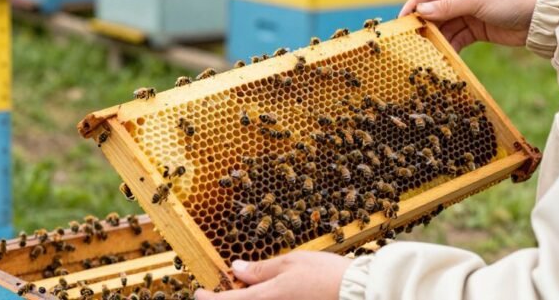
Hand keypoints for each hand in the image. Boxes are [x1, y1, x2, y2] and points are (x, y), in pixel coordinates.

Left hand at [194, 252, 351, 299]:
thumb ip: (261, 269)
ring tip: (248, 291)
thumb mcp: (291, 263)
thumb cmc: (327, 275)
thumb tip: (236, 269)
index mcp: (264, 299)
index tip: (199, 292)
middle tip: (220, 294)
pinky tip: (267, 298)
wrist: (359, 296)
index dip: (206, 298)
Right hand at [400, 0, 541, 51]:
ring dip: (438, 37)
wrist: (540, 20)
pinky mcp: (478, 29)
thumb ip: (448, 7)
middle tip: (411, 38)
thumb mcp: (476, 1)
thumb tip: (421, 11)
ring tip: (427, 50)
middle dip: (425, 23)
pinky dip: (451, 46)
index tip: (403, 18)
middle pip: (437, 9)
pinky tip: (444, 55)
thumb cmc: (510, 0)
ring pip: (446, 25)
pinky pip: (458, 37)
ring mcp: (471, 12)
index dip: (416, 3)